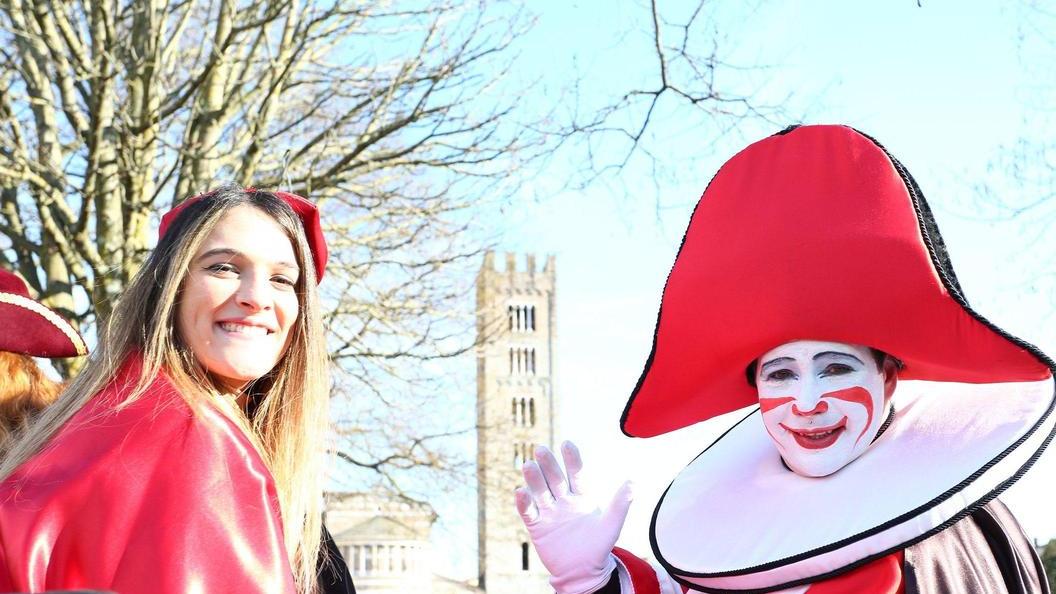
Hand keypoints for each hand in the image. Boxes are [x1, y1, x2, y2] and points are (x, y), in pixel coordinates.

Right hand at [515, 441, 632, 593]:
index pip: (576, 474)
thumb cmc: (598, 547)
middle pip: (554, 479)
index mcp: (581, 497)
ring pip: (539, 492)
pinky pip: (528, 512)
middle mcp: (563, 501)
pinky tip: (520, 492)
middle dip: (548, 464)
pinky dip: (523, 503)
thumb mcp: (611, 526)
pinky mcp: (537, 526)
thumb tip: (633, 483)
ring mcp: (549, 513)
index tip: (566, 444)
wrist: (582, 572)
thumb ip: (620, 505)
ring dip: (534, 479)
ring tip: (528, 466)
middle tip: (540, 449)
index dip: (571, 459)